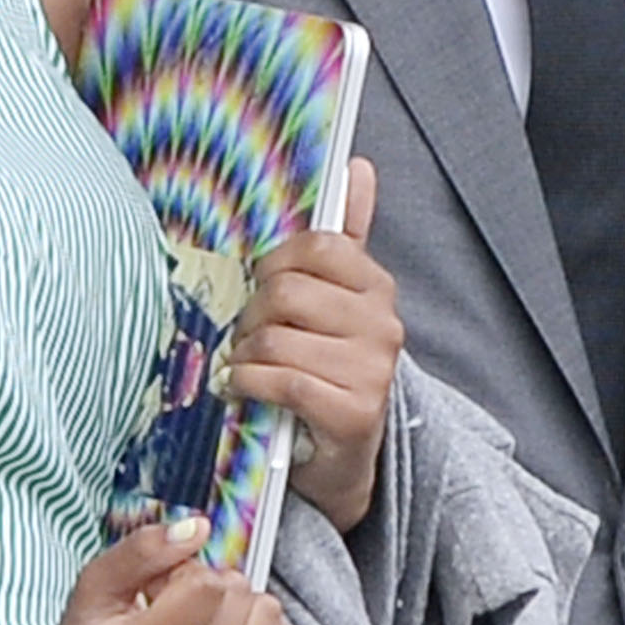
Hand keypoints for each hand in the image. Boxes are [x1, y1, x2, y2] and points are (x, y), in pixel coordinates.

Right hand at [19, 517, 298, 624]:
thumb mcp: (96, 585)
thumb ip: (142, 549)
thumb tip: (200, 527)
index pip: (206, 586)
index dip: (185, 572)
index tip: (160, 591)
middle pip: (240, 598)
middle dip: (212, 589)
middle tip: (176, 613)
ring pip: (270, 618)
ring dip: (238, 609)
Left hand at [226, 157, 399, 532]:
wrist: (343, 457)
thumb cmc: (328, 369)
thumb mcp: (336, 302)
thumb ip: (346, 235)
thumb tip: (357, 167)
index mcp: (376, 288)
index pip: (318, 245)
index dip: (275, 263)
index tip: (262, 287)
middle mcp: (383, 324)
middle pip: (287, 291)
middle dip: (252, 315)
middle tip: (247, 336)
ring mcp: (372, 369)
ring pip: (277, 338)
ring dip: (244, 356)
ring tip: (245, 366)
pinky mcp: (353, 412)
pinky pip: (282, 380)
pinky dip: (248, 384)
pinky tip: (242, 389)